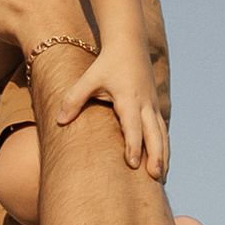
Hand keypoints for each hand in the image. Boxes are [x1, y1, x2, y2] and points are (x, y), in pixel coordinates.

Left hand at [49, 39, 166, 177]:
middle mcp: (145, 104)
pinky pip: (162, 130)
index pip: (132, 126)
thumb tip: (59, 121)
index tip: (132, 164)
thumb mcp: (88, 79)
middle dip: (156, 156)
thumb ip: (73, 99)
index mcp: (129, 99)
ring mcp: (152, 106)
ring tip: (162, 179)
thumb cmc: (106, 63)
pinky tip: (162, 163)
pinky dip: (164, 147)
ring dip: (164, 156)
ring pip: (162, 135)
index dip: (133, 145)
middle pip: (155, 134)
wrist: (129, 44)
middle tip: (156, 178)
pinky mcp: (155, 107)